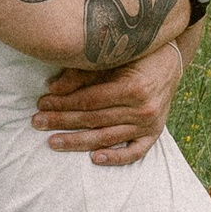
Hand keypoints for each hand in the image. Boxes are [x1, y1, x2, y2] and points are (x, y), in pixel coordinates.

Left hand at [32, 39, 184, 165]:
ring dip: (78, 141)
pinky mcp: (155, 133)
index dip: (63, 103)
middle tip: (37, 123)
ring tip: (53, 142)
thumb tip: (52, 88)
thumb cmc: (139, 53)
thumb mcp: (114, 56)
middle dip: (62, 122)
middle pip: (94, 120)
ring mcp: (150, 124)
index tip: (41, 103)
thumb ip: (84, 73)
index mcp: (134, 87)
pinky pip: (135, 152)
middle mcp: (143, 109)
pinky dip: (115, 158)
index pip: (89, 100)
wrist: (173, 59)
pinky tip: (94, 159)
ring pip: (107, 138)